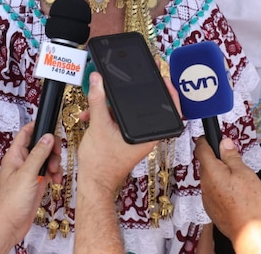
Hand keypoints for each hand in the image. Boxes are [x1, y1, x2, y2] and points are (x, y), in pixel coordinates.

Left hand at [0, 122, 61, 245]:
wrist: (8, 227)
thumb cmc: (10, 202)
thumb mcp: (27, 174)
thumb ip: (38, 154)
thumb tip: (48, 137)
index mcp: (15, 156)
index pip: (25, 134)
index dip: (37, 127)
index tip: (51, 126)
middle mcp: (22, 163)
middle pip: (40, 146)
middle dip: (52, 150)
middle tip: (56, 156)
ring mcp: (29, 174)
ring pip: (46, 160)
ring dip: (54, 164)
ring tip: (55, 173)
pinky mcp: (36, 185)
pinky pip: (49, 173)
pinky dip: (55, 175)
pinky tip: (57, 181)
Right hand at [77, 71, 158, 191]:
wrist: (93, 183)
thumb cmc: (101, 164)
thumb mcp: (99, 125)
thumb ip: (98, 100)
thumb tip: (98, 80)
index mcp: (147, 134)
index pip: (168, 110)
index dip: (168, 91)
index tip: (164, 78)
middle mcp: (144, 136)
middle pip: (144, 107)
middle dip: (128, 96)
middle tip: (128, 80)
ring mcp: (134, 138)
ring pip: (127, 114)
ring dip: (110, 107)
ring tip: (96, 104)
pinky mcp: (124, 139)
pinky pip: (119, 121)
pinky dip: (107, 116)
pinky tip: (92, 115)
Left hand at [195, 137, 260, 238]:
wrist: (248, 231)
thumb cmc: (248, 202)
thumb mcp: (243, 171)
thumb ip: (231, 155)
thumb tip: (223, 142)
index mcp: (210, 170)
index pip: (200, 148)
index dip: (206, 140)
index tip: (211, 137)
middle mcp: (204, 183)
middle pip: (206, 164)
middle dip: (217, 159)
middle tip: (233, 160)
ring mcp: (206, 197)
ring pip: (210, 179)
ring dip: (220, 175)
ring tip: (237, 180)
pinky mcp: (211, 208)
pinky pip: (213, 192)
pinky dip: (221, 189)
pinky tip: (235, 194)